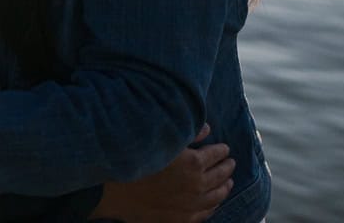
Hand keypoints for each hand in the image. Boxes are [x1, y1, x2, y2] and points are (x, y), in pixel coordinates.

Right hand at [89, 125, 233, 222]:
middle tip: (230, 162)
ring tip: (229, 182)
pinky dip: (212, 207)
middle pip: (220, 175)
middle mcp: (197, 186)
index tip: (224, 147)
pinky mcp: (180, 220)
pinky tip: (213, 203)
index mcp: (194, 163)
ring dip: (224, 188)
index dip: (222, 149)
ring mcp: (190, 206)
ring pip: (216, 197)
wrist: (113, 190)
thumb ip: (188, 132)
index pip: (217, 154)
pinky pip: (204, 214)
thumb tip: (208, 128)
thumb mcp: (163, 139)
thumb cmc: (136, 159)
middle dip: (227, 167)